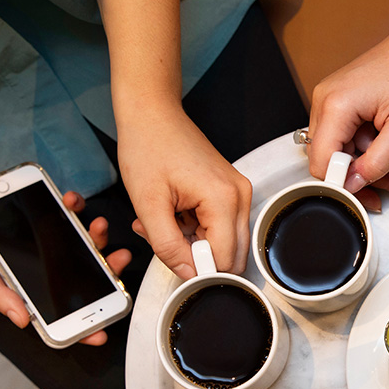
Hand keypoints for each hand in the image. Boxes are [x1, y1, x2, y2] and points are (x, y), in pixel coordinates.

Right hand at [0, 174, 131, 345]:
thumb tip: (22, 320)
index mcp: (19, 284)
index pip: (56, 307)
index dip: (80, 320)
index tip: (103, 329)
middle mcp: (32, 262)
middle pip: (77, 270)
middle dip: (103, 267)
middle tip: (119, 259)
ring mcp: (34, 237)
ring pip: (75, 239)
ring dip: (92, 233)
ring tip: (99, 225)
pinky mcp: (30, 210)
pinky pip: (59, 210)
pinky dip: (71, 205)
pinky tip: (73, 201)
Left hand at [116, 103, 251, 278]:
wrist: (152, 115)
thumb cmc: (149, 147)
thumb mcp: (148, 204)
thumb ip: (167, 245)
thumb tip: (187, 273)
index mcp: (224, 198)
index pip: (224, 259)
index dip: (197, 269)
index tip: (172, 258)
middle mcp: (240, 196)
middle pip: (231, 255)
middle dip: (196, 256)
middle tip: (165, 238)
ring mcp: (238, 193)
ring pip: (224, 243)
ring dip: (193, 242)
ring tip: (165, 220)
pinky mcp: (230, 192)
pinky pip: (220, 227)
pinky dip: (195, 229)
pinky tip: (173, 213)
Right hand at [306, 0, 388, 211]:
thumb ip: (378, 161)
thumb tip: (355, 185)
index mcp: (335, 105)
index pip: (320, 162)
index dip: (342, 185)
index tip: (366, 199)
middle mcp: (324, 101)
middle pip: (328, 159)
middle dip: (361, 179)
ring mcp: (330, 101)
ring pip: (340, 151)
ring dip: (370, 166)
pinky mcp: (339, 103)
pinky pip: (347, 138)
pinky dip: (369, 151)